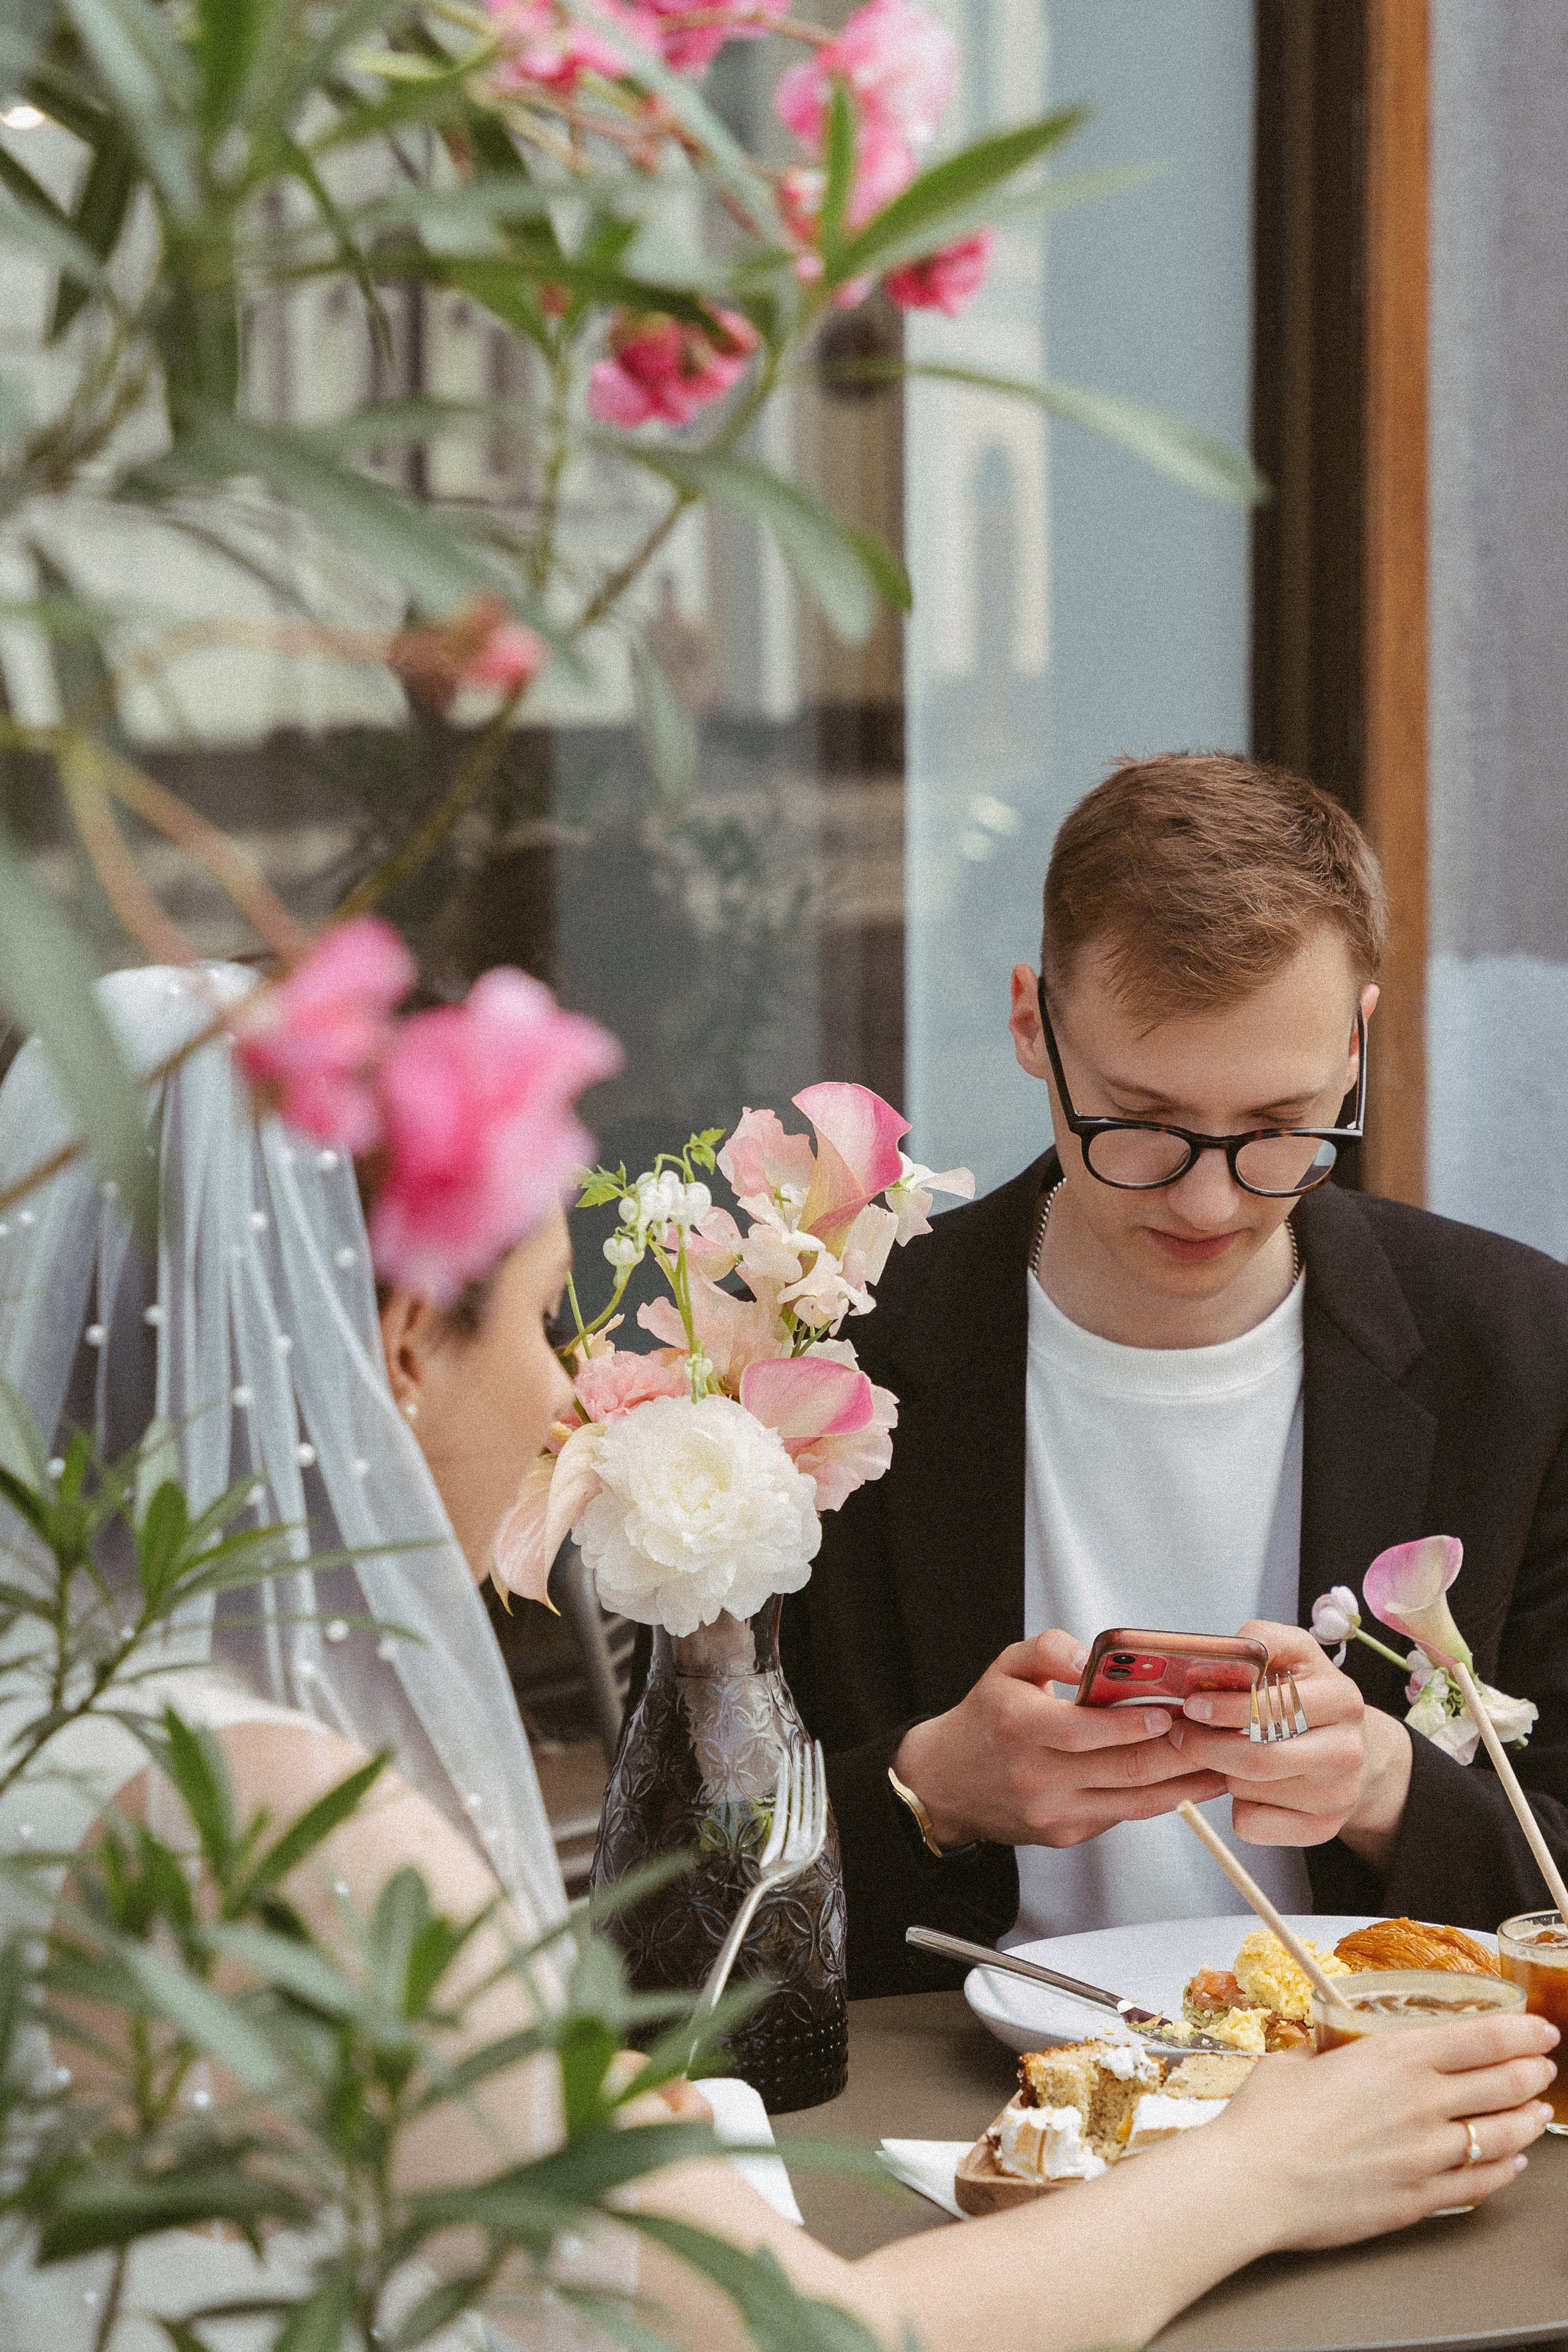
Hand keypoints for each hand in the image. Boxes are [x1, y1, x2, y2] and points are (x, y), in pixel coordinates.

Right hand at [894, 1630, 1227, 1850]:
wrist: (948, 1782)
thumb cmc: (988, 1717)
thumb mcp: (1005, 1666)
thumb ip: (1048, 1648)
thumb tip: (1090, 1655)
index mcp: (1018, 1726)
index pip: (1082, 1731)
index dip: (1129, 1725)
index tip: (1169, 1714)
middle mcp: (1035, 1776)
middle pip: (1121, 1770)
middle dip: (1177, 1754)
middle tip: (1217, 1736)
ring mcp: (1052, 1812)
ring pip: (1132, 1802)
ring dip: (1183, 1785)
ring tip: (1221, 1765)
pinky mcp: (1066, 1834)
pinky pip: (1121, 1815)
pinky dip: (1159, 1799)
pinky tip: (1187, 1782)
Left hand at [1166, 1618, 1410, 1850]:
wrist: (1346, 1751)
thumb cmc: (1305, 1697)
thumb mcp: (1293, 1654)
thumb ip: (1261, 1640)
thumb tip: (1224, 1651)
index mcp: (1341, 1699)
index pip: (1273, 1708)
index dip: (1225, 1707)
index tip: (1192, 1704)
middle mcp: (1347, 1751)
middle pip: (1258, 1758)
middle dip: (1206, 1746)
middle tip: (1181, 1734)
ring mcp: (1337, 1795)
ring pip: (1248, 1790)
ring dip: (1222, 1773)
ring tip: (1223, 1754)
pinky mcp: (1321, 1830)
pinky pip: (1251, 1824)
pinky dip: (1236, 1807)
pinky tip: (1246, 1787)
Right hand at [1202, 2010, 1557, 2249]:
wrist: (1252, 2182)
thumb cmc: (1265, 2120)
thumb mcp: (1295, 2062)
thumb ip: (1324, 2055)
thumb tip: (1325, 2054)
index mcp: (1394, 2059)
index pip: (1482, 2039)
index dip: (1522, 2032)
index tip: (1539, 2029)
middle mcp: (1421, 2104)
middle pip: (1503, 2084)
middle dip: (1533, 2073)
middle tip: (1544, 2068)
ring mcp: (1425, 2156)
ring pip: (1501, 2135)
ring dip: (1528, 2122)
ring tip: (1538, 2113)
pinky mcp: (1418, 2199)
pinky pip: (1478, 2184)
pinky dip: (1503, 2171)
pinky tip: (1512, 2163)